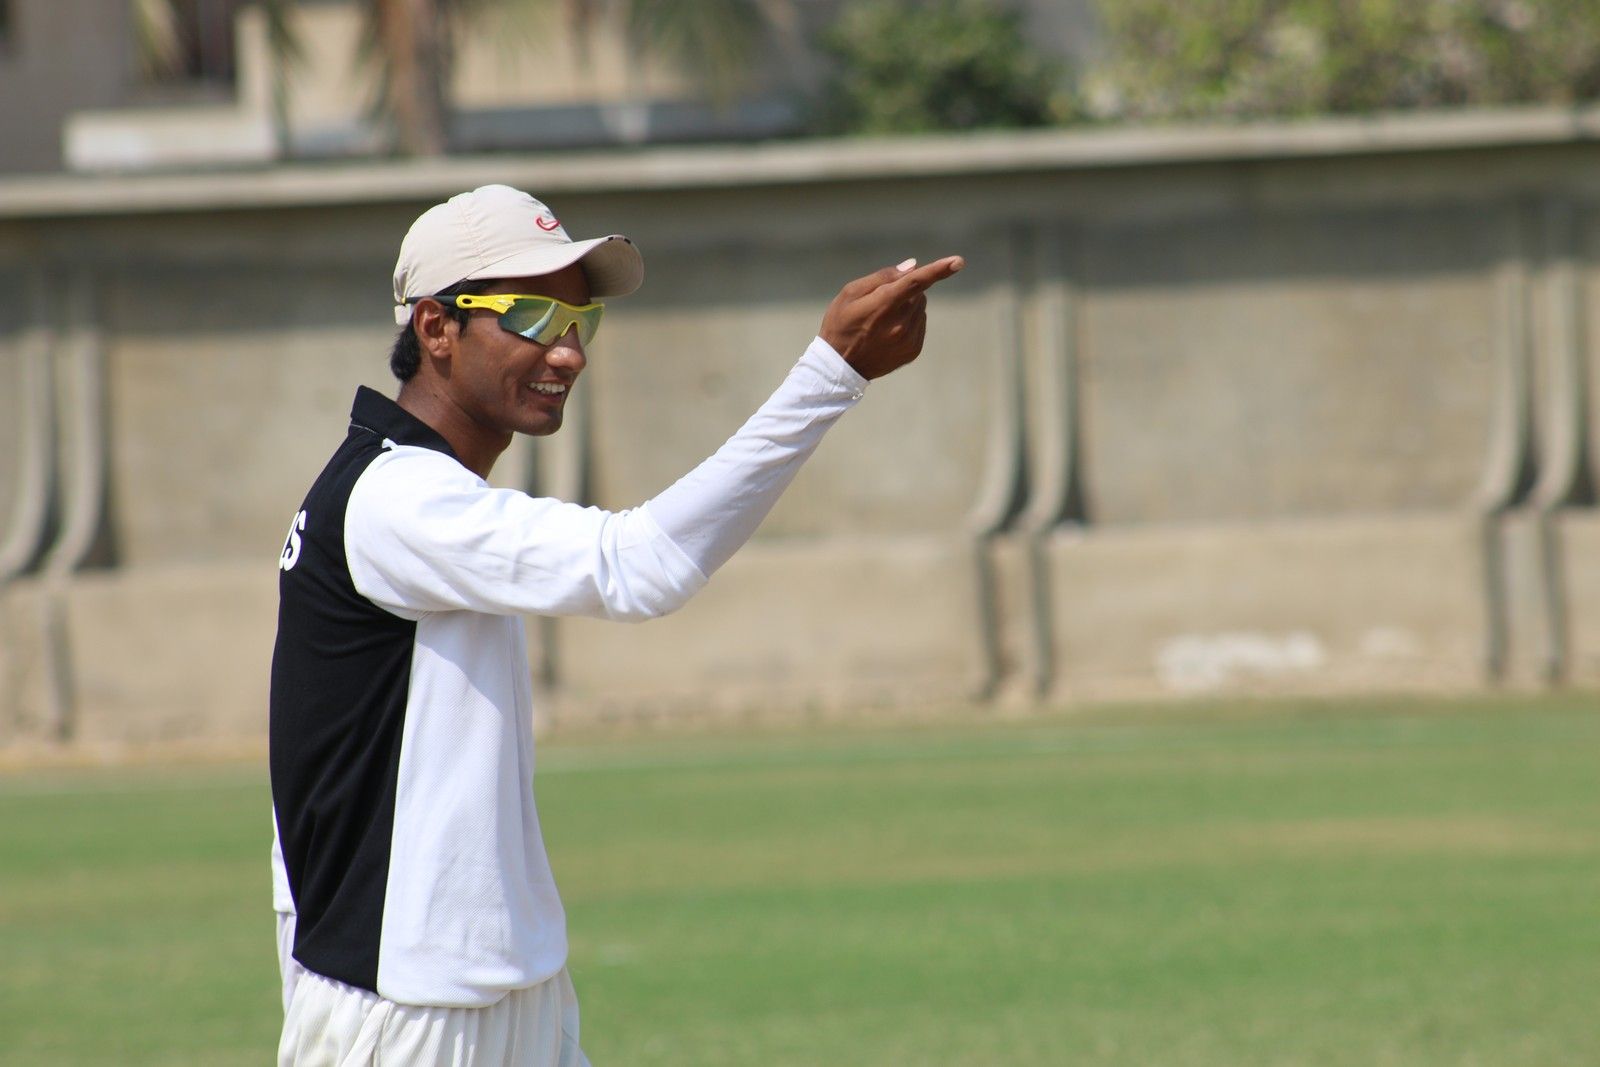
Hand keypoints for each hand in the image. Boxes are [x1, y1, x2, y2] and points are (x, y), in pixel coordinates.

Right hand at [819, 256, 964, 379]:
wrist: (839, 367)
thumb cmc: (840, 324)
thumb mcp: (850, 293)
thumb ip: (882, 277)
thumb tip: (912, 266)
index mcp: (884, 304)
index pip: (916, 282)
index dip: (939, 270)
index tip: (959, 261)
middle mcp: (900, 323)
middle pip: (918, 293)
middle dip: (905, 291)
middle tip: (880, 303)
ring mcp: (908, 339)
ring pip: (920, 308)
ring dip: (907, 307)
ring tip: (882, 321)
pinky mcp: (913, 350)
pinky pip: (920, 324)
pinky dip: (909, 322)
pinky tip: (889, 332)